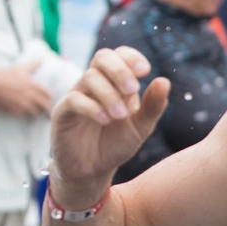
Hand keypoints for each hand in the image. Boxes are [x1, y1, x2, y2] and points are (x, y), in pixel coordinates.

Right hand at [0, 58, 53, 116]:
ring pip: (36, 112)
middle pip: (45, 105)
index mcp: (32, 84)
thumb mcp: (19, 68)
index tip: (47, 97)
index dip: (49, 96)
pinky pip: (24, 115)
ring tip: (33, 108)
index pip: (49, 94)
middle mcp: (29, 95)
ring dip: (35, 110)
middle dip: (45, 105)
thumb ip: (33, 65)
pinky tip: (22, 110)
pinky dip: (25, 113)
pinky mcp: (14, 110)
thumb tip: (42, 59)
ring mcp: (22, 104)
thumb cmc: (3, 75)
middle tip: (42, 104)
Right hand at [48, 46, 170, 208]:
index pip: (119, 54)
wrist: (92, 171)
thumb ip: (153, 106)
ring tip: (121, 116)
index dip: (131, 57)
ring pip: (89, 77)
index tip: (145, 71)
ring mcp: (77, 96)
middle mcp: (94, 85)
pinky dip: (92, 107)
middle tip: (133, 89)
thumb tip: (164, 81)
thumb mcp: (141, 127)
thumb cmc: (115, 144)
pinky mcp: (62, 113)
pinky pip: (73, 99)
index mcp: (114, 83)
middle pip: (101, 57)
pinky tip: (106, 120)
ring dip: (109, 94)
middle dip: (119, 70)